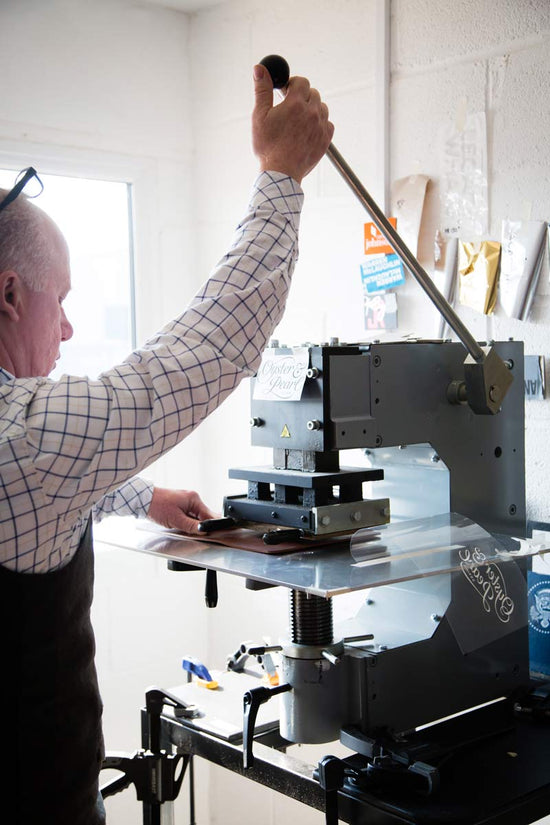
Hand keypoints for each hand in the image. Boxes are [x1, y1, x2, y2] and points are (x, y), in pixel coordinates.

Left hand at [147, 487, 216, 534]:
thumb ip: (192, 526)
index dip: (211, 526)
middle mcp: (192, 498)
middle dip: (201, 525)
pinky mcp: (180, 504)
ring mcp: (186, 501)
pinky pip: (189, 514)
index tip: (212, 534)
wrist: (143, 500)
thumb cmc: (157, 506)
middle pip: (203, 516)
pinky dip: (187, 521)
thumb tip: (204, 531)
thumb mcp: (176, 520)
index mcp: (194, 499)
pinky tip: (181, 525)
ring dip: (193, 524)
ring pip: (196, 516)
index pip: (209, 515)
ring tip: (184, 528)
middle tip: (197, 534)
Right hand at [252, 64, 333, 183]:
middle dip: (302, 97)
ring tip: (298, 122)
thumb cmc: (268, 146)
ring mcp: (321, 126)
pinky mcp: (326, 140)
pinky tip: (306, 132)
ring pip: (321, 108)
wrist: (281, 173)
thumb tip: (260, 68)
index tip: (285, 93)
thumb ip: (262, 90)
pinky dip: (319, 124)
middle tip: (289, 110)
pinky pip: (327, 124)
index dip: (293, 85)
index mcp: (295, 104)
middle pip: (313, 93)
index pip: (302, 81)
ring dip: (311, 110)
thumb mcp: (260, 116)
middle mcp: (312, 112)